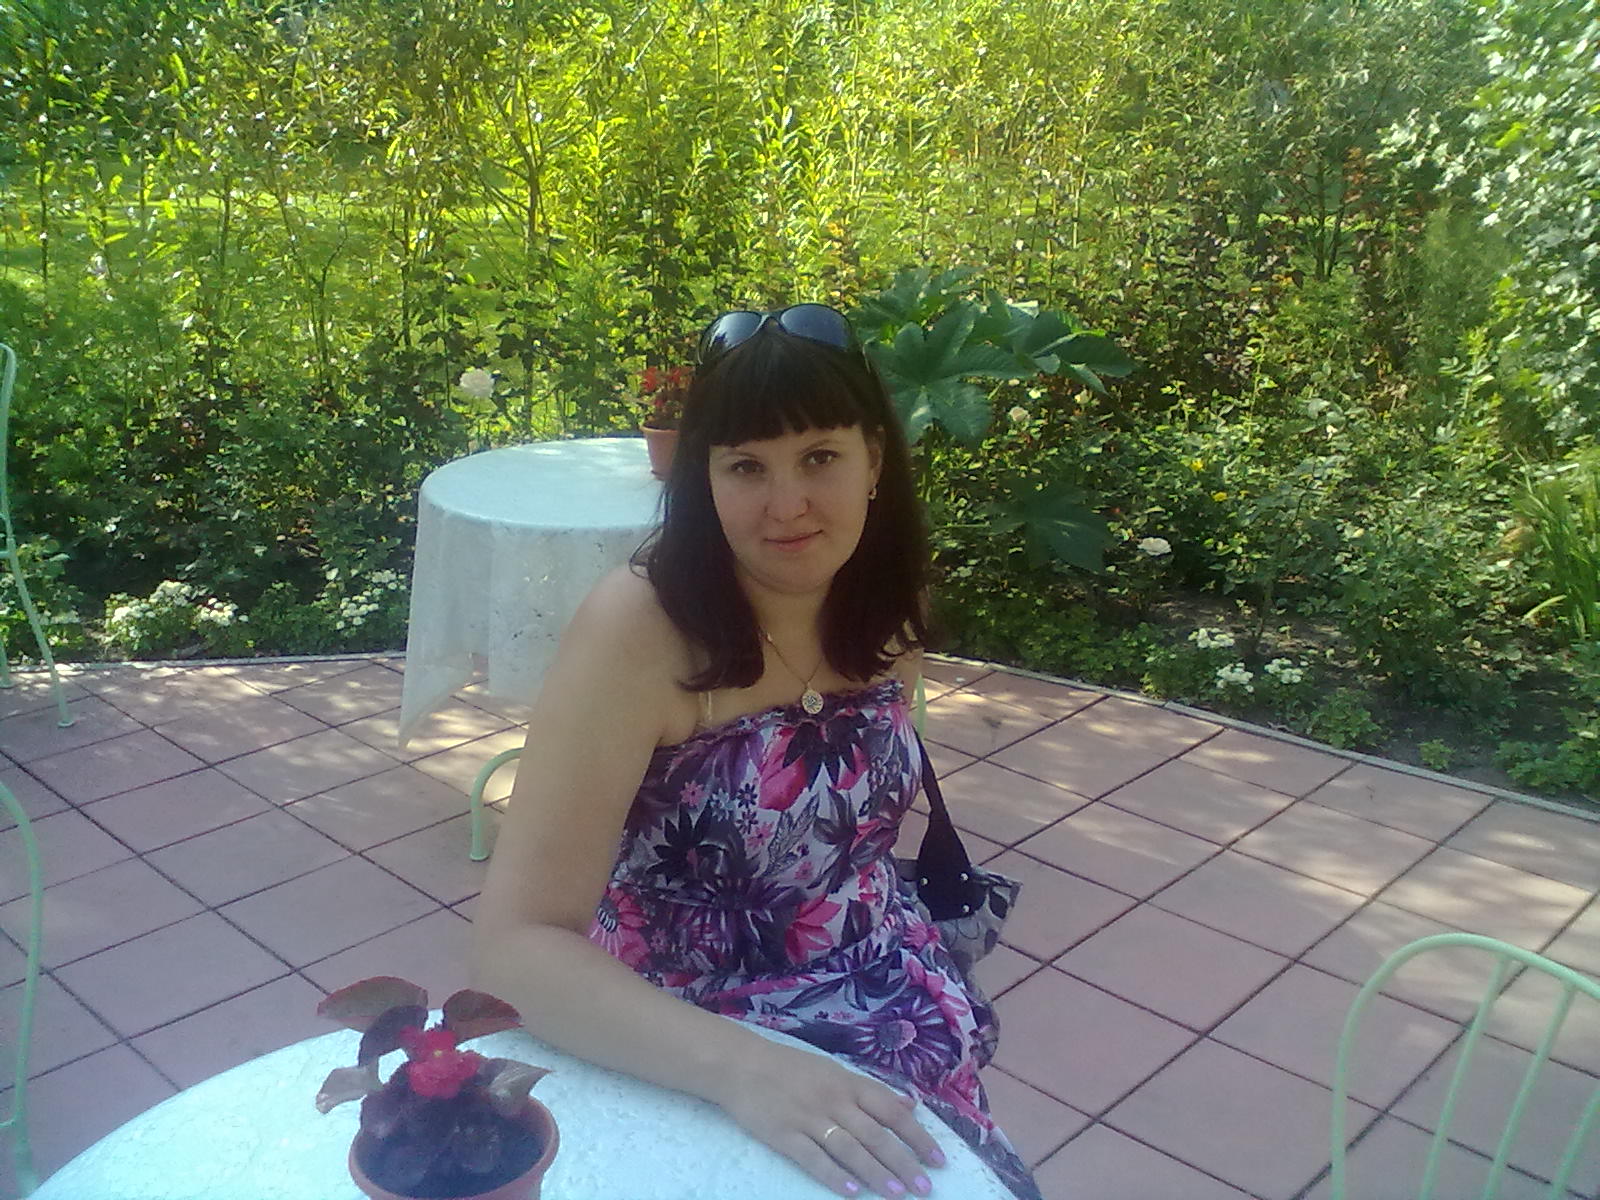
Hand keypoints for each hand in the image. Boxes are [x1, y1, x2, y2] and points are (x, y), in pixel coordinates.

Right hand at [711, 1039, 947, 1197]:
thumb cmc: (791, 1068)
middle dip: (903, 1162)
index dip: (917, 1136)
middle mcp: (834, 1100)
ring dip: (876, 1172)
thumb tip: (911, 1104)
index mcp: (849, 1083)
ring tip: (897, 1194)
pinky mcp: (785, 1135)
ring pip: (850, 1149)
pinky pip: (813, 1158)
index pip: (892, 1111)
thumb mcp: (835, 1071)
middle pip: (875, 1135)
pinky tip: (852, 1191)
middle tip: (925, 1187)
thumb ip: (871, 1092)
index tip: (938, 1159)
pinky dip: (834, 1175)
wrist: (742, 1064)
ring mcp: (809, 1118)